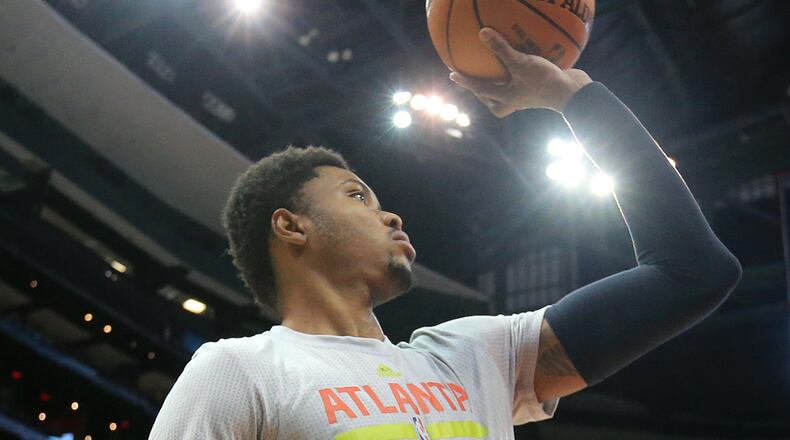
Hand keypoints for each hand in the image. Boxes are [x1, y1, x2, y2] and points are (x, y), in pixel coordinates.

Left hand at [449, 28, 592, 116]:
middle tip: (475, 80)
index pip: (479, 89)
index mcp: (505, 100)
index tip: (452, 74)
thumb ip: (501, 49)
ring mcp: (527, 97)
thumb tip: (482, 33)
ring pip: (509, 92)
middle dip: (484, 92)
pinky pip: (525, 79)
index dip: (465, 80)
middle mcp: (514, 101)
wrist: (574, 94)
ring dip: (503, 83)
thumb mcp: (520, 63)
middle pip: (493, 100)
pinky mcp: (540, 89)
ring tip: (498, 70)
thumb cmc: (544, 82)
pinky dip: (522, 69)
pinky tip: (525, 56)